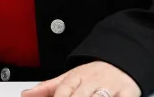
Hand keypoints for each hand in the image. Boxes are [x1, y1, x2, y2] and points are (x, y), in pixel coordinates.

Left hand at [23, 61, 140, 96]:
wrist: (120, 61)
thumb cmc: (92, 74)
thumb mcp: (69, 78)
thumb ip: (47, 88)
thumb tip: (25, 94)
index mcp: (76, 77)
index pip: (63, 90)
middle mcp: (92, 81)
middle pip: (79, 96)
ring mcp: (110, 87)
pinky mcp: (128, 92)